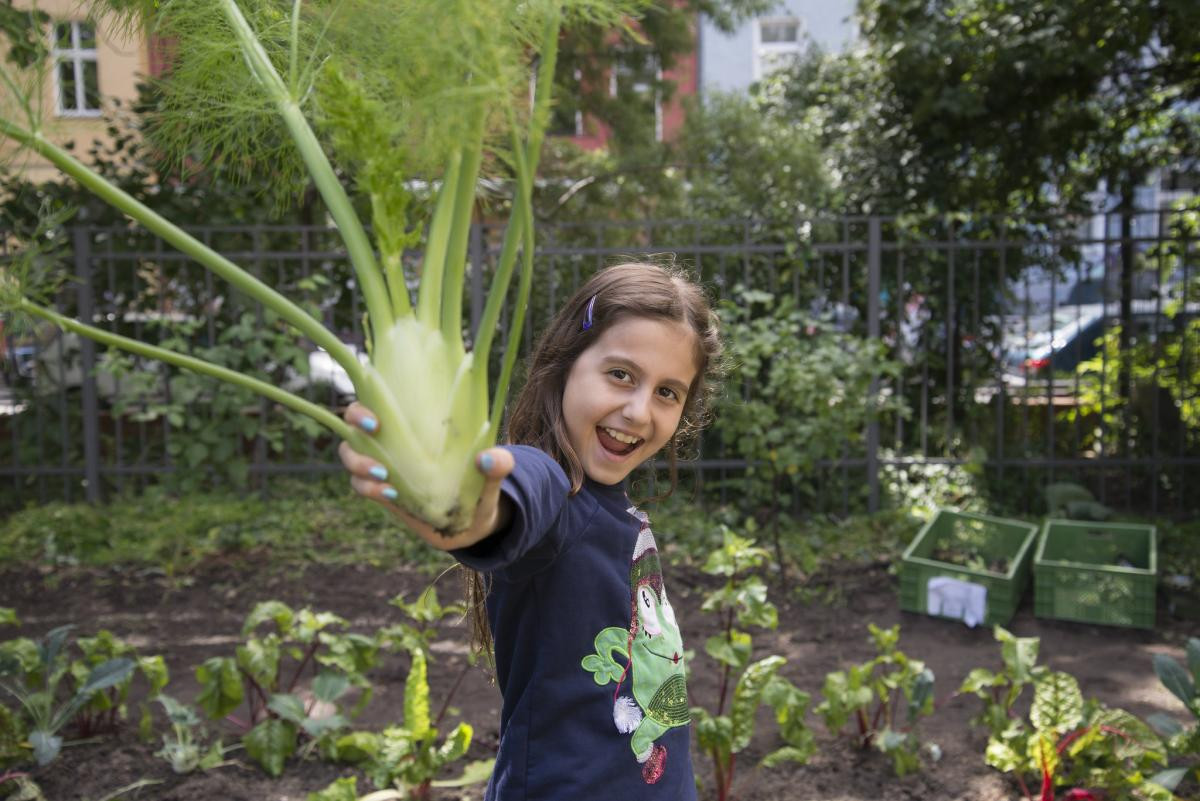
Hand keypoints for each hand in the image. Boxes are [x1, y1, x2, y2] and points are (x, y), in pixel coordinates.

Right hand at [338, 402, 513, 550]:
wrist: (472, 523)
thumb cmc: (481, 487)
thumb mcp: (493, 475)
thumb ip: (498, 466)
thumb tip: (489, 458)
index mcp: (415, 423)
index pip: (377, 401)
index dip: (364, 408)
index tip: (377, 423)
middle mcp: (394, 441)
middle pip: (352, 427)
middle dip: (354, 433)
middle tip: (377, 447)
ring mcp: (384, 466)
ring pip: (350, 458)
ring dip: (359, 465)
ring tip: (385, 478)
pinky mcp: (382, 491)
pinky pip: (360, 486)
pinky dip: (368, 489)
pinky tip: (391, 494)